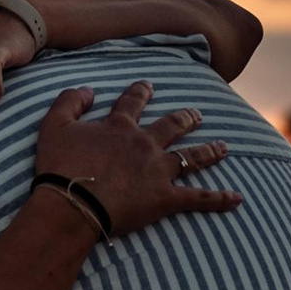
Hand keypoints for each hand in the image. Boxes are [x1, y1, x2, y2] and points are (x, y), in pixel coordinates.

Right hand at [33, 82, 240, 236]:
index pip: (134, 102)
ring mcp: (159, 171)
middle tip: (197, 114)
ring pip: (192, 157)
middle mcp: (145, 144)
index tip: (150, 86)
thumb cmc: (59, 167)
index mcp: (120, 126)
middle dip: (186, 118)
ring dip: (210, 150)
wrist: (72, 204)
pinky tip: (237, 199)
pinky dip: (219, 199)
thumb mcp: (53, 125)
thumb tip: (88, 90)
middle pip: (173, 125)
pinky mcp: (165, 198)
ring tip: (224, 147)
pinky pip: (198, 198)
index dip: (142, 91)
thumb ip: (69, 101)